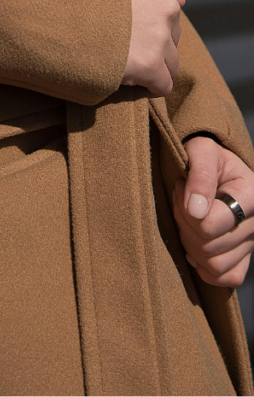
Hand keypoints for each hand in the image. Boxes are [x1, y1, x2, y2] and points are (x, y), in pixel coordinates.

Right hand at [120, 0, 184, 96]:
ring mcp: (160, 36)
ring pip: (170, 63)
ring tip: (121, 62)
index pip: (170, 12)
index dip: (147, 24)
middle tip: (122, 47)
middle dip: (152, 45)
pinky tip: (128, 78)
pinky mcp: (151, 63)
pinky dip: (148, 87)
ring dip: (150, 66)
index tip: (127, 28)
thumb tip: (182, 0)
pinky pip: (163, 85)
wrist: (56, 11)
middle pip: (171, 38)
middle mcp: (166, 7)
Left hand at [173, 136, 253, 287]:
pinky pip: (227, 278)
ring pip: (214, 264)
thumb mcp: (200, 150)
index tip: (180, 185)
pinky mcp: (243, 257)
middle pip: (209, 245)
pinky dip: (204, 267)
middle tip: (180, 198)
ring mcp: (250, 243)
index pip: (212, 224)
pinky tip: (195, 243)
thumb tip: (196, 211)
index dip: (186, 210)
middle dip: (184, 222)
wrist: (213, 164)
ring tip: (186, 217)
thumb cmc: (205, 155)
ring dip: (190, 243)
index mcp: (251, 194)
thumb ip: (200, 174)